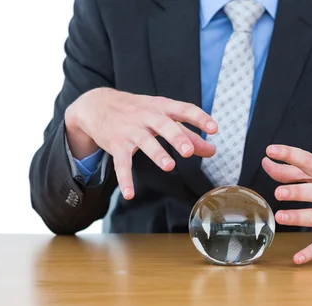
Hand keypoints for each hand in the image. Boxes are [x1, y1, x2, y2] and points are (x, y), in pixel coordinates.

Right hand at [64, 88, 217, 198]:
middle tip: (188, 152)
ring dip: (157, 154)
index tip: (214, 128)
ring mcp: (130, 130)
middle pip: (164, 125)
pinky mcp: (116, 144)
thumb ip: (189, 134)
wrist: (97, 105)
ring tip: (169, 166)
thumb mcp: (164, 117)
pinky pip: (121, 163)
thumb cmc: (139, 111)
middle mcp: (147, 116)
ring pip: (145, 142)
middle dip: (177, 138)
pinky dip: (125, 179)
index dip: (199, 118)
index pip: (184, 109)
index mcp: (163, 108)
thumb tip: (212, 150)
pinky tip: (130, 194)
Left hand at [262, 145, 311, 264]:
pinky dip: (311, 253)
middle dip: (297, 192)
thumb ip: (293, 171)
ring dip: (298, 218)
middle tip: (279, 193)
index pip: (308, 160)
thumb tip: (266, 163)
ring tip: (281, 217)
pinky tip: (298, 259)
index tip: (271, 150)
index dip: (289, 154)